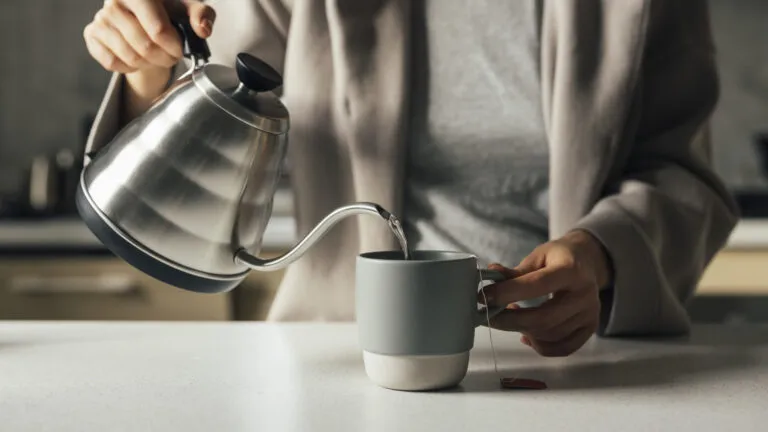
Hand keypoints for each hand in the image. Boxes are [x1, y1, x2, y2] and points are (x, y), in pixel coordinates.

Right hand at [84, 0, 214, 73]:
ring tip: (156, 55)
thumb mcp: (190, 9)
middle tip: (171, 56)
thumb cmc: (170, 12)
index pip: (158, 30)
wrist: (146, 17)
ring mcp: (101, 19)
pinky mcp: (92, 35)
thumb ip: (202, 15)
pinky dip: (129, 67)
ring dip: (149, 64)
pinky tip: (138, 57)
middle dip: (164, 58)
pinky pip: (112, 63)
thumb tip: (203, 29)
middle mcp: (114, 3)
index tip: (179, 50)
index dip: (173, 47)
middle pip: (145, 47)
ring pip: (130, 58)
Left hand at [480, 230, 611, 356]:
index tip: (485, 296)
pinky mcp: (590, 328)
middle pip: (544, 318)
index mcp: (571, 270)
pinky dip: (540, 346)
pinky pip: (562, 348)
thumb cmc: (558, 257)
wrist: (588, 262)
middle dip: (510, 321)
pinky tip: (527, 334)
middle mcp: (585, 294)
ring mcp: (590, 314)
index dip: (508, 292)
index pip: (537, 285)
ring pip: (550, 336)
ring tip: (509, 317)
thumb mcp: (538, 256)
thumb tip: (490, 273)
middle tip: (488, 315)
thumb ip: (515, 271)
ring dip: (522, 331)